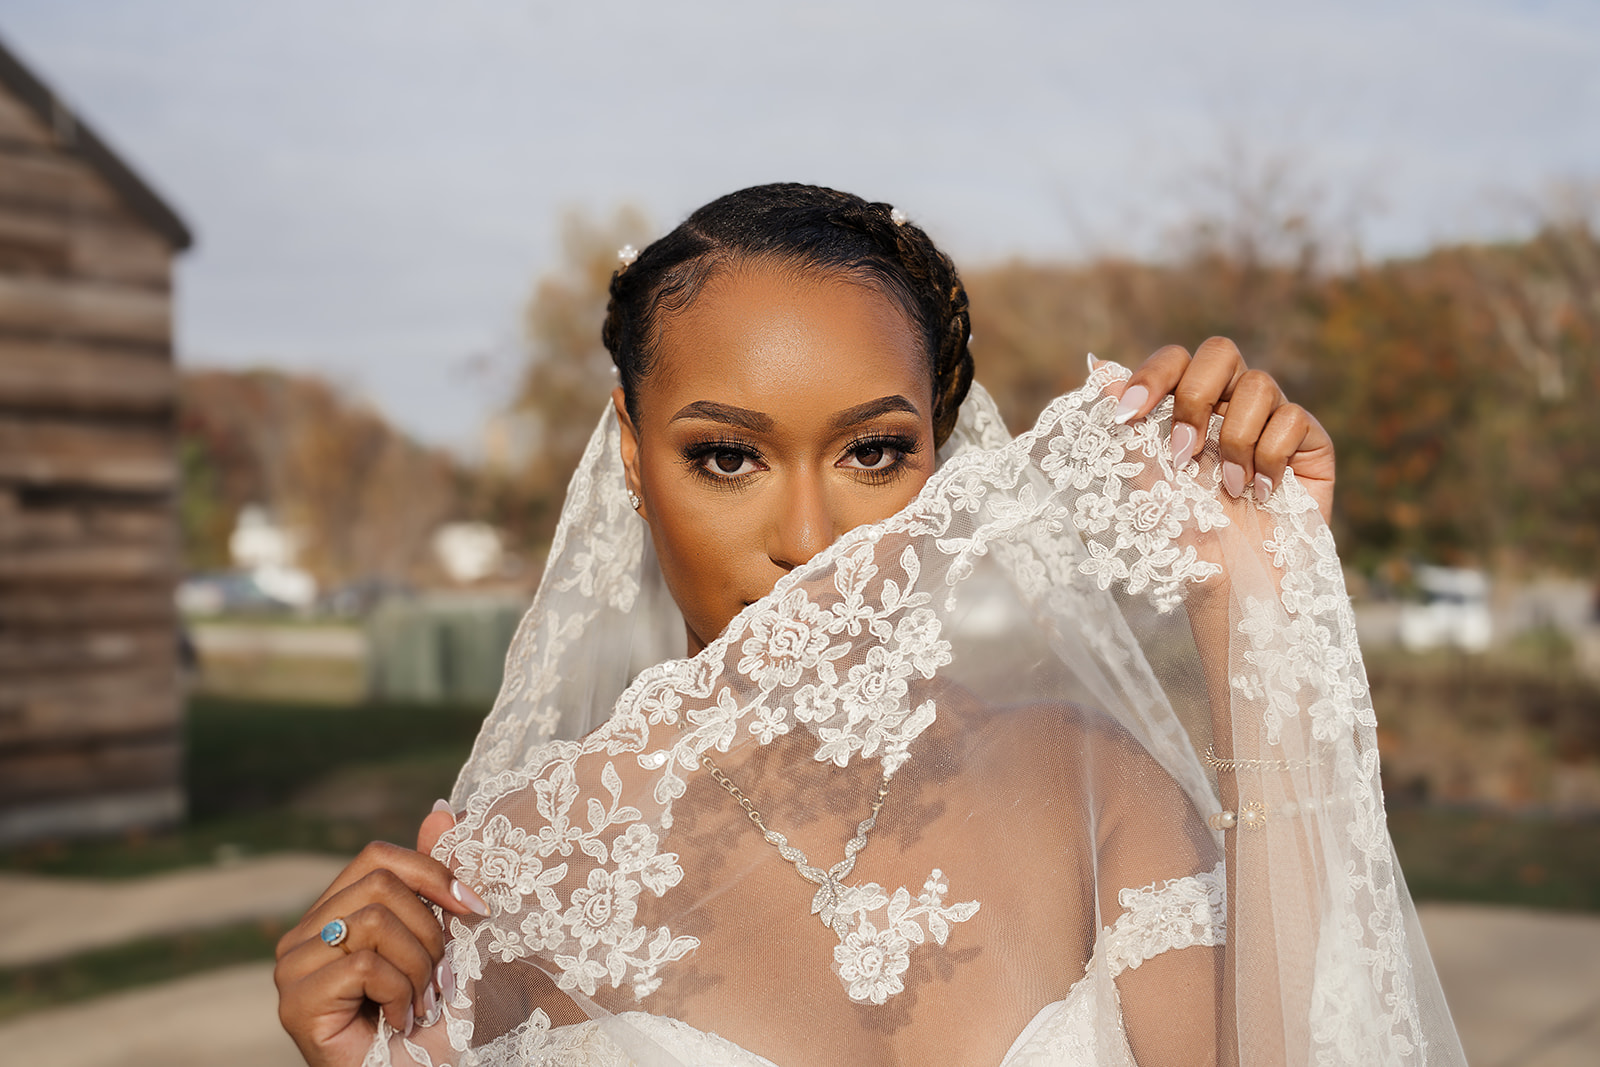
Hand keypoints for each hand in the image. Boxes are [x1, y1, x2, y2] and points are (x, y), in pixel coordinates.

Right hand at [274, 804, 478, 1066]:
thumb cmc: (432, 1018)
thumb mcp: (442, 939)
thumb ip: (432, 879)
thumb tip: (443, 808)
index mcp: (333, 913)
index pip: (377, 857)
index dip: (431, 873)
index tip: (474, 907)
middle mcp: (302, 935)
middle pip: (378, 886)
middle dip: (429, 932)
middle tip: (438, 978)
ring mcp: (291, 968)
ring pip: (373, 923)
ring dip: (418, 968)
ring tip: (419, 1003)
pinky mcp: (294, 1003)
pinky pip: (365, 965)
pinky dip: (401, 994)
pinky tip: (401, 1022)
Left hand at [1104, 337, 1334, 522]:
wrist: (1237, 583)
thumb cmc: (1189, 534)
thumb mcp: (1148, 479)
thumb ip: (1128, 423)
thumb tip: (1097, 365)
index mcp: (1191, 407)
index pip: (1176, 360)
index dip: (1151, 375)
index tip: (1126, 415)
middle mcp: (1232, 404)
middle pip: (1220, 351)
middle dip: (1195, 398)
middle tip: (1183, 454)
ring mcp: (1273, 419)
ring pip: (1258, 384)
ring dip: (1234, 440)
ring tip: (1229, 488)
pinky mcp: (1310, 441)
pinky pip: (1293, 418)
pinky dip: (1270, 457)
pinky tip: (1263, 492)